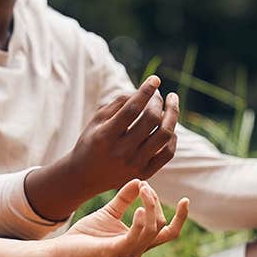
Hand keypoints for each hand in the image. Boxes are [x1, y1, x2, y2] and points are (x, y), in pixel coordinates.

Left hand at [59, 179, 188, 256]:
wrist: (63, 248)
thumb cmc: (85, 235)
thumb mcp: (108, 212)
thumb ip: (124, 199)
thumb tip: (140, 181)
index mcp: (139, 239)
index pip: (169, 231)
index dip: (181, 217)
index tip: (185, 199)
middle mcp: (137, 248)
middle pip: (162, 227)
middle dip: (156, 203)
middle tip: (144, 186)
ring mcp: (127, 251)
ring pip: (152, 230)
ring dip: (151, 207)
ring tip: (143, 190)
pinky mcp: (114, 252)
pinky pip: (135, 238)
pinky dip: (141, 223)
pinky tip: (140, 209)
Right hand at [66, 76, 179, 196]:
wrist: (84, 177)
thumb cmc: (91, 142)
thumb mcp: (97, 120)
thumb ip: (119, 103)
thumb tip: (144, 91)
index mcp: (106, 136)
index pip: (132, 109)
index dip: (146, 91)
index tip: (155, 79)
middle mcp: (122, 152)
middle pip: (151, 120)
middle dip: (159, 101)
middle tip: (159, 94)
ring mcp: (135, 165)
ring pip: (164, 136)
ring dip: (171, 115)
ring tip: (171, 104)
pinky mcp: (144, 174)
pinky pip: (168, 153)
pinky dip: (172, 136)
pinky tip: (169, 125)